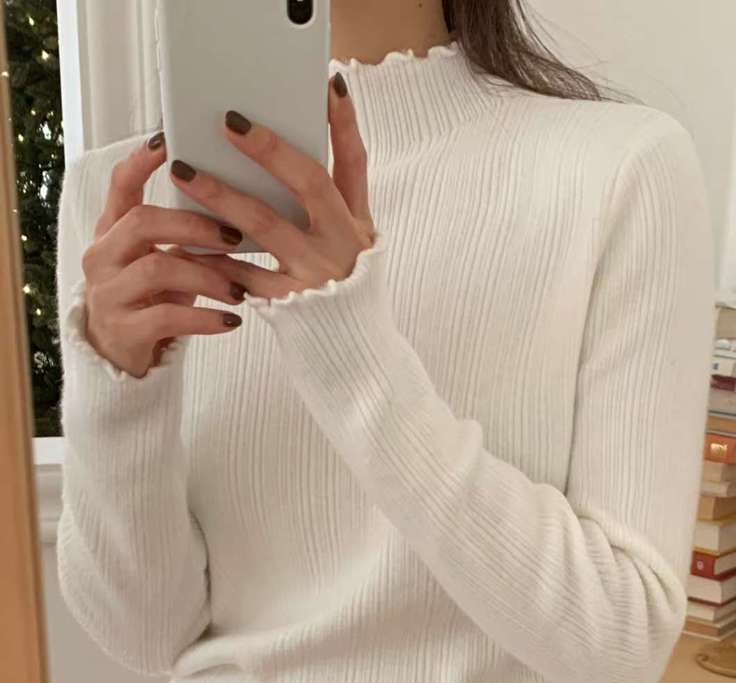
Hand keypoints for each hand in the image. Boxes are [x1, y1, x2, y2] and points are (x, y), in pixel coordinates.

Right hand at [81, 133, 251, 377]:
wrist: (120, 359)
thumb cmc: (151, 300)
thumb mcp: (162, 262)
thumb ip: (180, 236)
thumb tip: (234, 204)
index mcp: (112, 233)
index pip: (121, 187)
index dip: (142, 161)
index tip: (168, 141)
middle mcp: (102, 257)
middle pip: (143, 222)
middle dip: (193, 225)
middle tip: (234, 236)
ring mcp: (108, 294)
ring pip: (157, 268)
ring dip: (206, 275)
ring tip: (239, 289)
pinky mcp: (123, 330)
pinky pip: (167, 317)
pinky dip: (204, 317)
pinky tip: (230, 321)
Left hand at [167, 72, 375, 299]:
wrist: (348, 353)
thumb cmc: (343, 287)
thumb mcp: (355, 240)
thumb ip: (340, 193)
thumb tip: (320, 134)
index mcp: (358, 223)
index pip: (354, 162)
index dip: (343, 122)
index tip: (325, 82)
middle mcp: (342, 244)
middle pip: (308, 183)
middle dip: (269, 148)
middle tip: (228, 122)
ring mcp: (315, 273)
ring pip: (265, 224)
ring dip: (221, 194)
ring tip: (183, 170)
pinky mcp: (288, 303)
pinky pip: (242, 272)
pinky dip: (211, 254)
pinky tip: (183, 236)